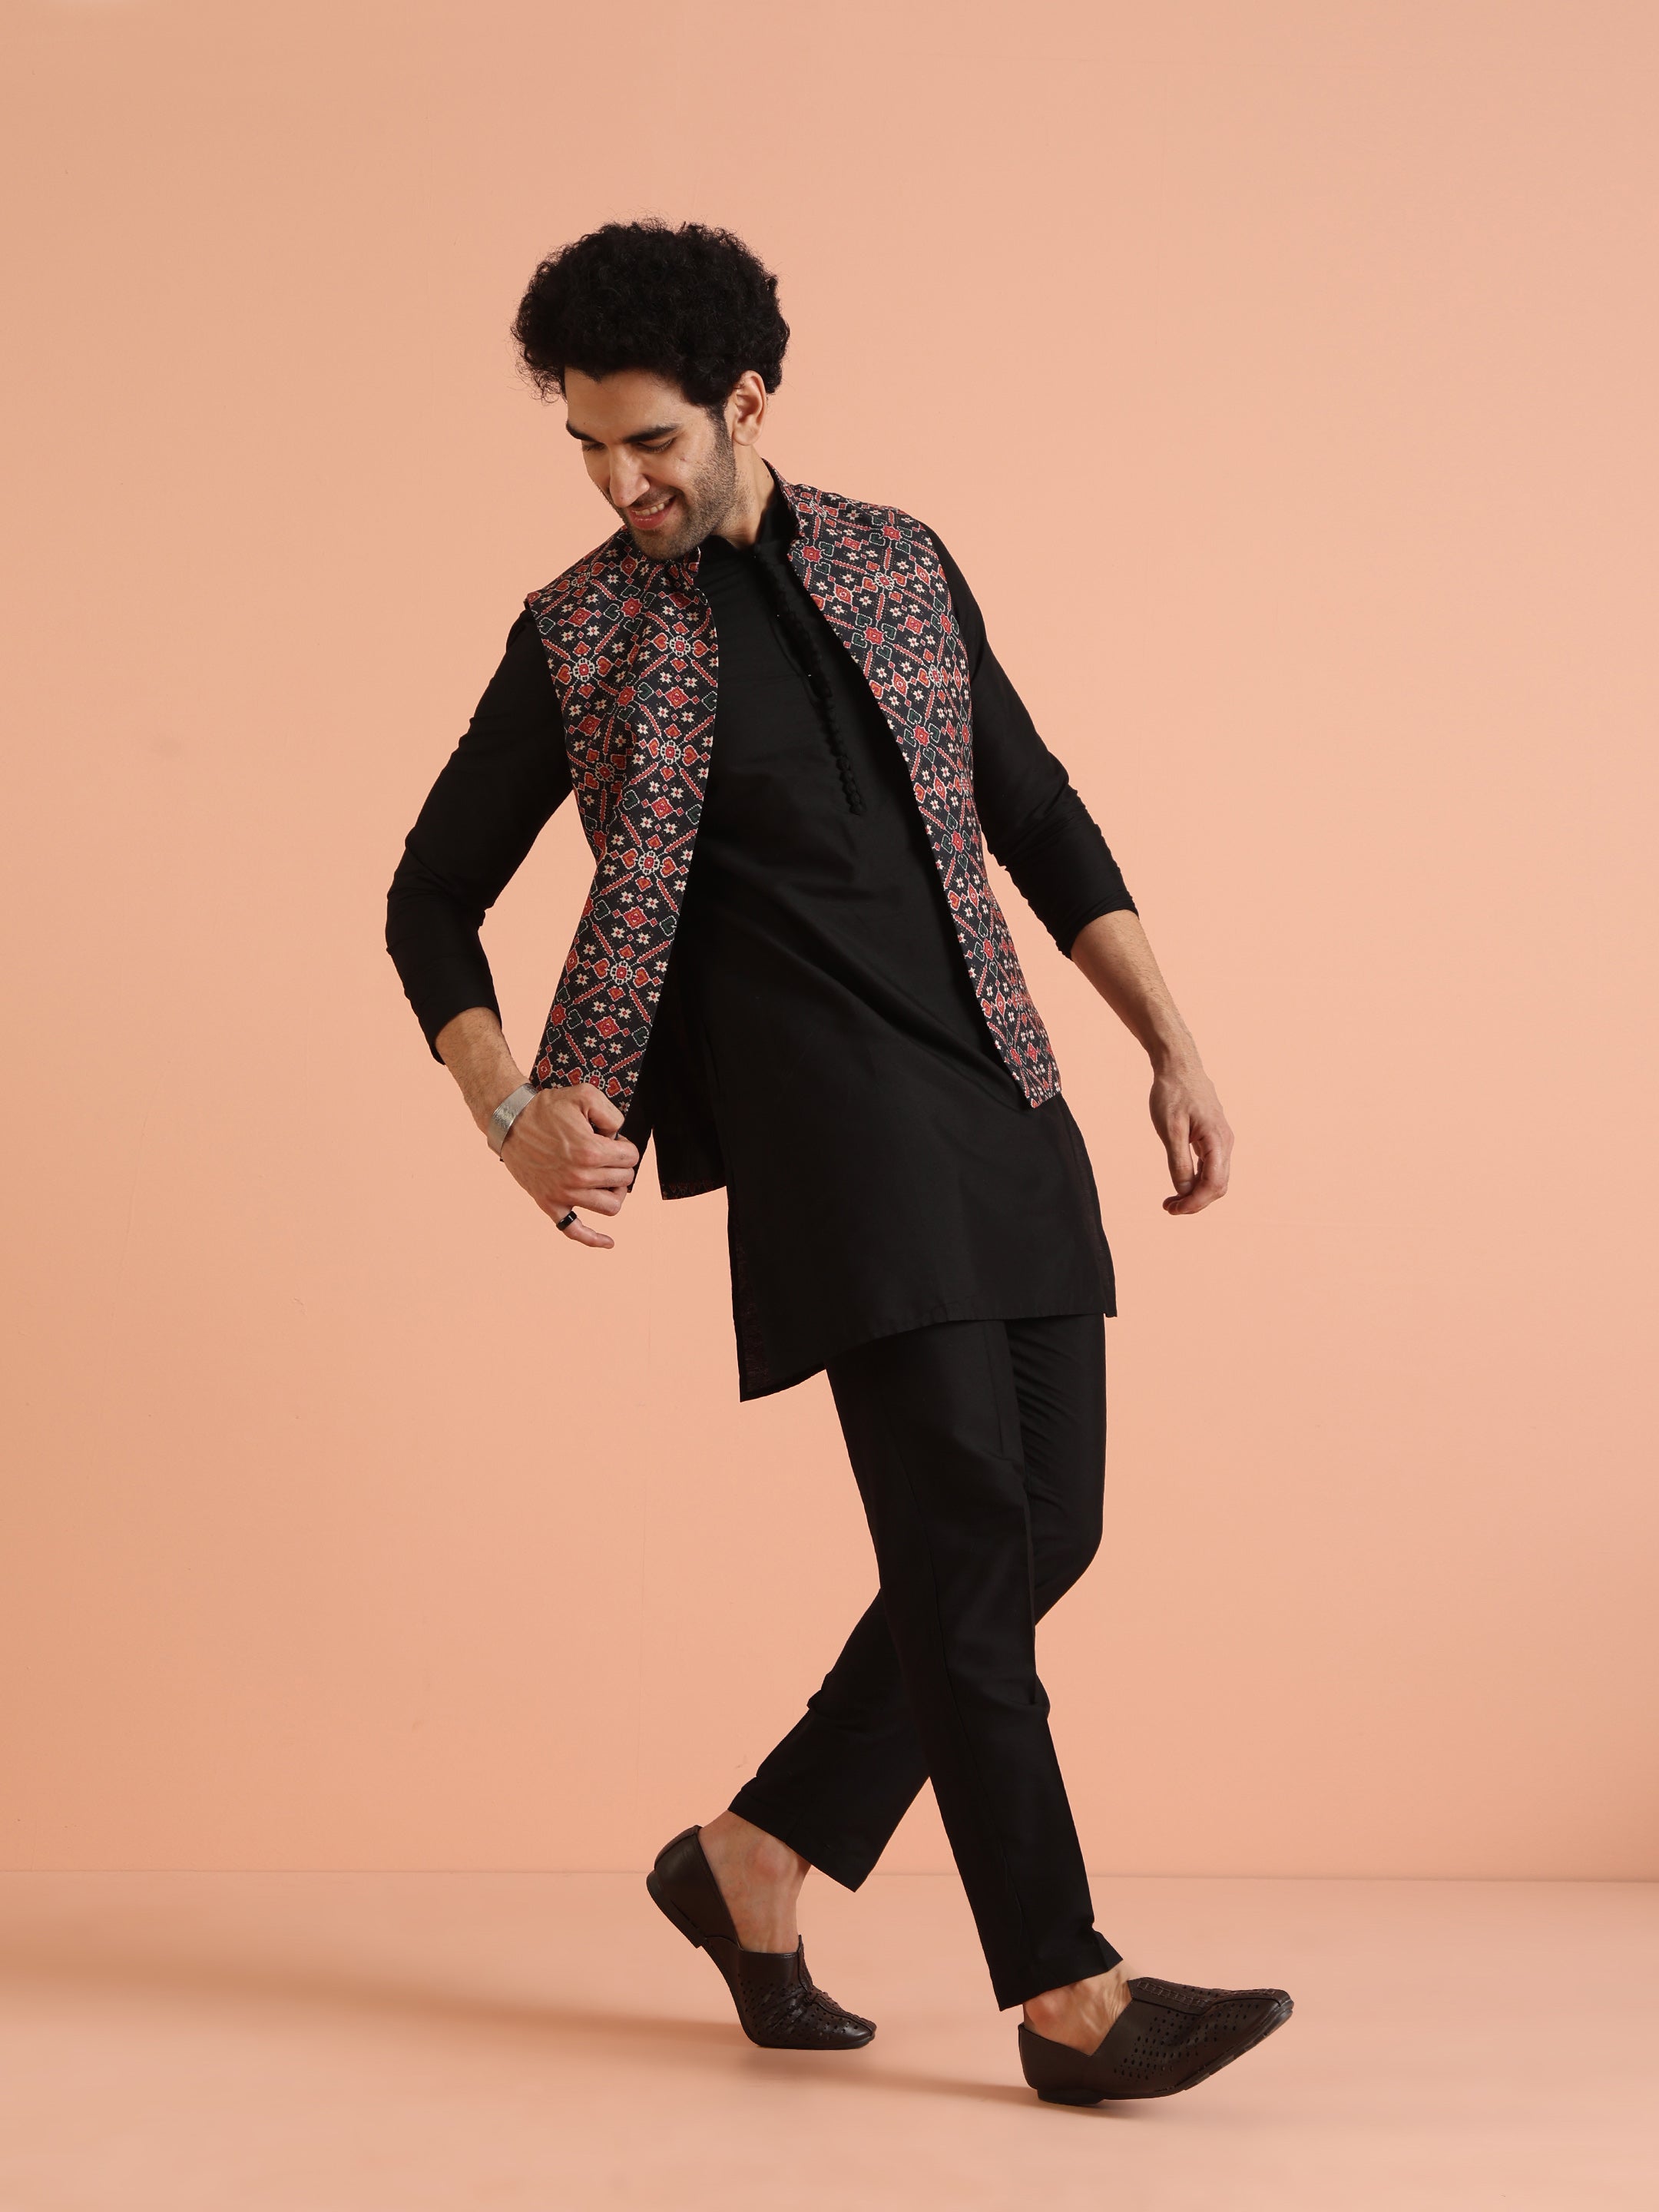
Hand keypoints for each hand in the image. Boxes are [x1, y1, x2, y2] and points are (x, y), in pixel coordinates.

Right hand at [499, 1081, 639, 1248]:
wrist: (509, 1121)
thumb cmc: (546, 1108)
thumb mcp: (585, 1095)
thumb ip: (612, 1114)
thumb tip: (619, 1137)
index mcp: (590, 1151)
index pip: (631, 1157)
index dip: (625, 1145)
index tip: (612, 1140)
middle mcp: (579, 1177)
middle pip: (624, 1180)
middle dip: (621, 1164)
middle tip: (607, 1153)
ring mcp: (564, 1194)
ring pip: (611, 1206)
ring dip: (615, 1192)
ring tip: (608, 1180)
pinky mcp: (550, 1204)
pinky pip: (574, 1230)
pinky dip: (593, 1239)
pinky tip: (608, 1242)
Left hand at [1149, 1057, 1231, 1214]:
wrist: (1179, 1066)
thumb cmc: (1172, 1093)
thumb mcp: (1170, 1129)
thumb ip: (1179, 1161)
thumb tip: (1185, 1191)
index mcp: (1217, 1140)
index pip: (1214, 1184)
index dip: (1195, 1203)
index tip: (1172, 1209)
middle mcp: (1225, 1143)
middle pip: (1218, 1185)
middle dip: (1195, 1202)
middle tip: (1168, 1207)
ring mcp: (1221, 1140)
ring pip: (1215, 1178)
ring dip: (1196, 1194)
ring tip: (1171, 1201)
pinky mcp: (1213, 1138)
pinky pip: (1211, 1167)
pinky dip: (1197, 1181)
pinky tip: (1180, 1184)